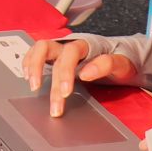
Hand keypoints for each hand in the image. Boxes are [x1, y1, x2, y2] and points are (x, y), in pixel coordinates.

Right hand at [25, 37, 140, 115]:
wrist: (121, 55)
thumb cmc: (122, 60)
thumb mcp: (123, 63)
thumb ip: (107, 64)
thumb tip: (86, 73)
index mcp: (86, 44)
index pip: (70, 53)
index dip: (66, 72)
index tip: (65, 92)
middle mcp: (70, 44)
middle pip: (51, 53)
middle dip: (50, 81)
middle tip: (54, 106)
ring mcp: (61, 49)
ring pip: (40, 48)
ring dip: (33, 65)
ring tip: (33, 86)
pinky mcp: (56, 56)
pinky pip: (37, 52)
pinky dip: (29, 62)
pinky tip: (28, 76)